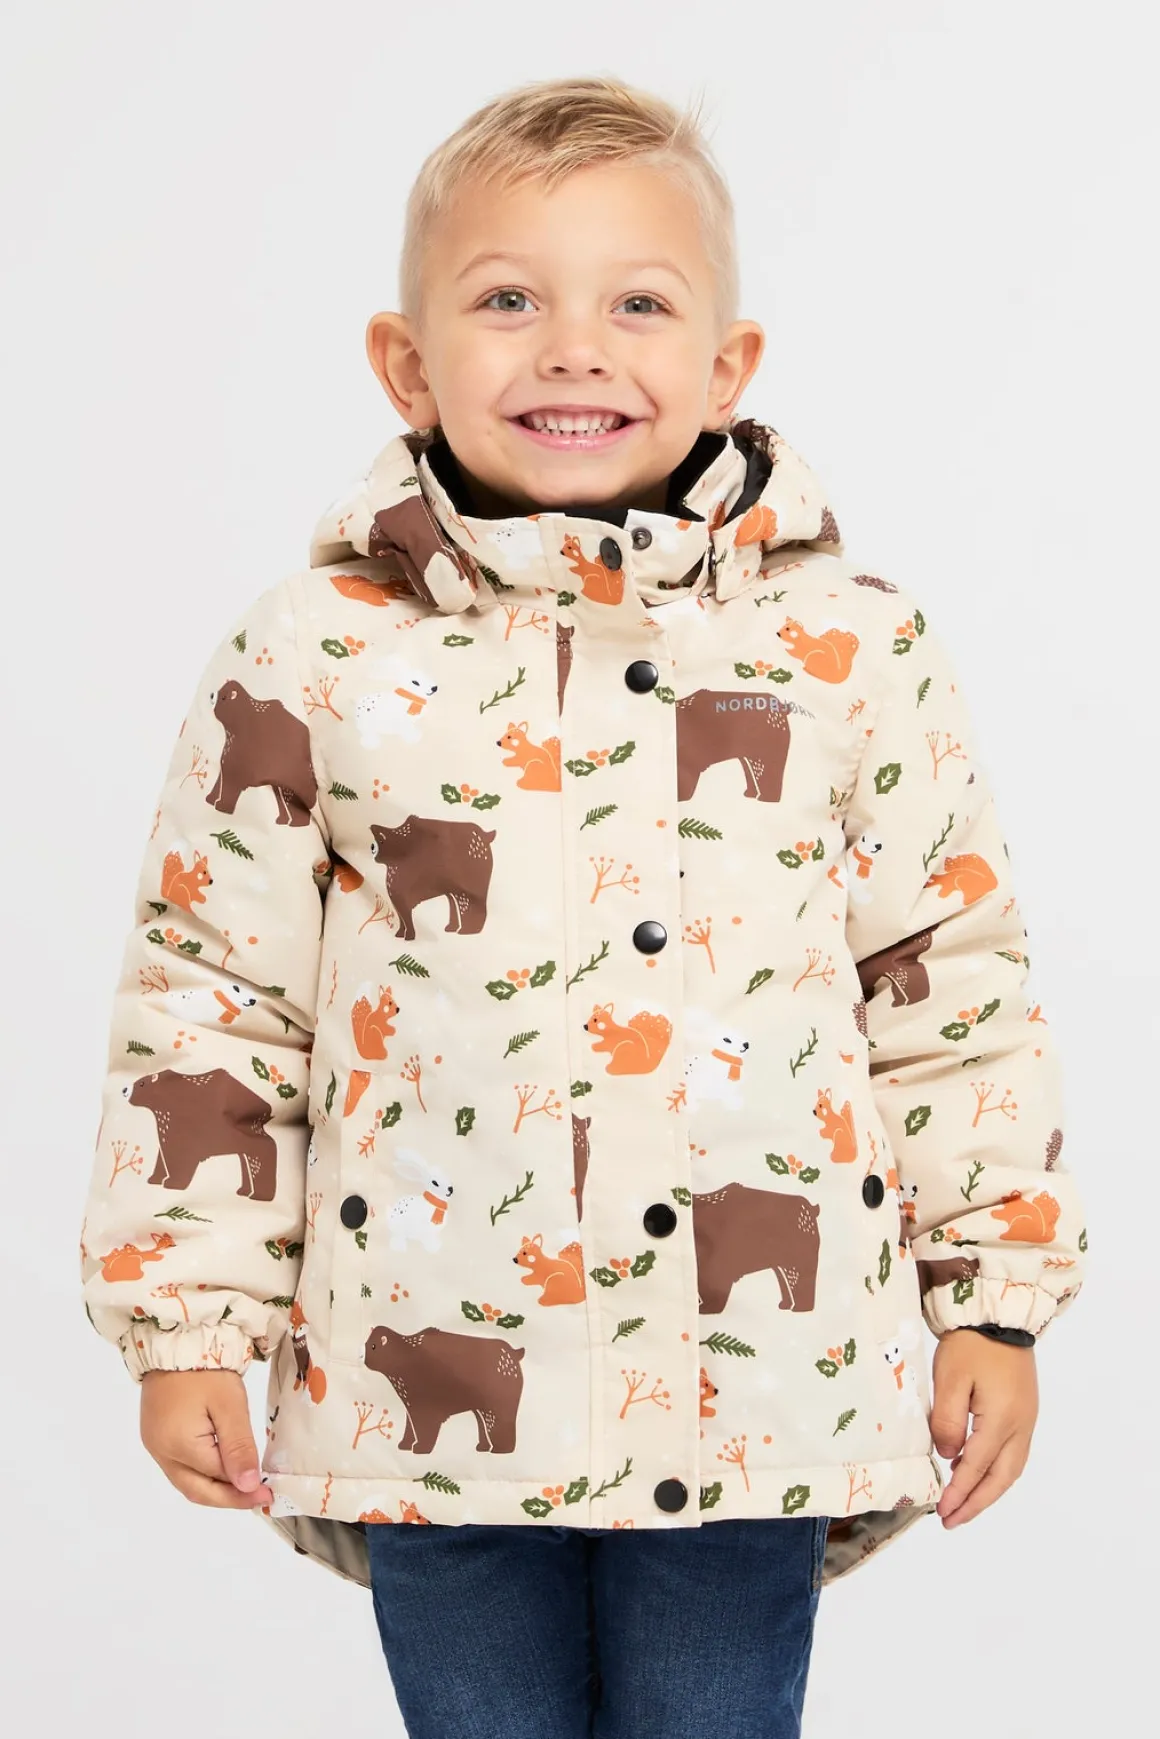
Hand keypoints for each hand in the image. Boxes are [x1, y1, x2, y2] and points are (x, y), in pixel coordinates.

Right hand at [140, 1369, 270, 1508]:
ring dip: (216, 1487)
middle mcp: (161, 1453)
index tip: (269, 1494)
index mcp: (178, 1447)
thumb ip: (238, 1448)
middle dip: (229, 1498)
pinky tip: (224, 1465)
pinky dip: (203, 1472)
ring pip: (187, 1481)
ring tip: (245, 1484)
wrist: (177, 1340)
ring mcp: (155, 1445)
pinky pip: (180, 1466)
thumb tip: (248, 1486)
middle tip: (259, 1497)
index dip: (243, 1491)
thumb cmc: (205, 1370)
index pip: (216, 1481)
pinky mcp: (156, 1435)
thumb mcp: (229, 1406)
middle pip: (196, 1490)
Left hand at [930, 1328, 1037, 1528]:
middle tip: (953, 1520)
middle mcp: (1020, 1425)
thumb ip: (947, 1421)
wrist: (997, 1313)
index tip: (942, 1512)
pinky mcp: (1024, 1410)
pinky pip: (1012, 1452)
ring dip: (988, 1489)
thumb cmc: (970, 1344)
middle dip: (977, 1502)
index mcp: (1001, 1420)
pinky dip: (995, 1470)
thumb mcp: (949, 1379)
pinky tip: (975, 1470)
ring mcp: (1026, 1419)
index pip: (977, 1467)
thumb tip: (948, 1456)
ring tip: (963, 1503)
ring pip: (1010, 1468)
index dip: (959, 1492)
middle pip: (1001, 1477)